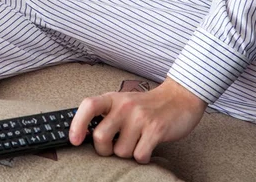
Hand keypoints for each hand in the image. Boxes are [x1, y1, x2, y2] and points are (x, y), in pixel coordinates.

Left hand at [69, 76, 206, 163]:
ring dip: (128, 153)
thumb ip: (106, 114)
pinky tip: (148, 146)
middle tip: (115, 147)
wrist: (181, 97)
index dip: (77, 124)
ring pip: (121, 152)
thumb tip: (84, 136)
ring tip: (138, 142)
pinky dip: (143, 157)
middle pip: (100, 137)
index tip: (75, 141)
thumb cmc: (148, 105)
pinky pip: (139, 156)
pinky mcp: (156, 129)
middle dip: (105, 150)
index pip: (89, 106)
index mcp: (114, 98)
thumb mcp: (125, 102)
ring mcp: (141, 117)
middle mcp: (126, 106)